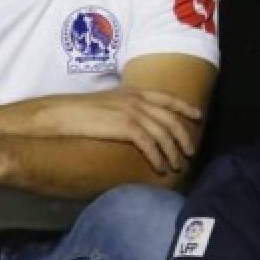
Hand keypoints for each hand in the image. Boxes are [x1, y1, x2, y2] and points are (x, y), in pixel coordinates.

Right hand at [35, 88, 201, 173]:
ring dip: (172, 152)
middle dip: (183, 137)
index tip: (198, 116)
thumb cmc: (81, 111)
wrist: (62, 114)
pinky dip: (157, 158)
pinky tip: (160, 168)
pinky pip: (150, 145)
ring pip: (163, 134)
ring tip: (175, 166)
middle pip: (170, 119)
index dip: (185, 106)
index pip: (167, 97)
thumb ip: (128, 108)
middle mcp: (137, 99)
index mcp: (134, 91)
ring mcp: (132, 112)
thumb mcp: (110, 103)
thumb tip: (142, 123)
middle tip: (190, 152)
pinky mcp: (126, 126)